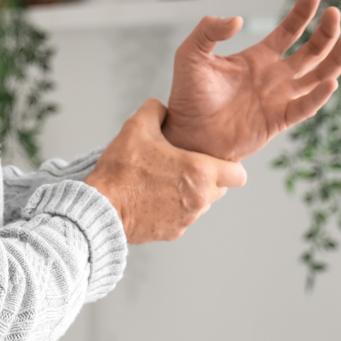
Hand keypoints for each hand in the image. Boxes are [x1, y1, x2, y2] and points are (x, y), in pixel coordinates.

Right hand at [85, 99, 247, 242]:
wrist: (101, 209)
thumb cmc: (121, 170)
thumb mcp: (136, 127)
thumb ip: (155, 110)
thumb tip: (162, 108)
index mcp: (199, 171)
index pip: (239, 174)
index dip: (229, 165)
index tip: (212, 158)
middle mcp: (200, 198)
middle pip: (220, 189)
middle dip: (208, 178)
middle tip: (183, 166)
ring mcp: (187, 219)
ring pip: (202, 204)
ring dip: (190, 193)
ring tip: (163, 180)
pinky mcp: (173, 233)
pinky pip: (183, 217)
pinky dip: (174, 208)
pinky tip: (152, 196)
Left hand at [163, 0, 340, 161]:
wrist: (186, 132)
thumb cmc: (188, 95)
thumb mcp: (191, 54)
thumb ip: (208, 31)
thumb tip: (239, 20)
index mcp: (258, 57)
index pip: (289, 31)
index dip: (303, 13)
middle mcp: (275, 75)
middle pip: (311, 51)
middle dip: (325, 32)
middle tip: (335, 13)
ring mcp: (279, 98)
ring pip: (318, 76)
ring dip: (335, 60)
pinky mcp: (278, 120)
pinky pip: (305, 107)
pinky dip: (318, 96)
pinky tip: (329, 82)